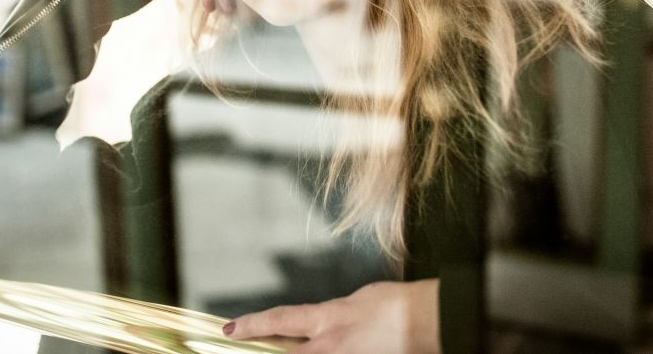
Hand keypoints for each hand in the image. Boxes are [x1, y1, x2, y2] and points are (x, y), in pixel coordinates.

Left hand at [222, 279, 439, 353]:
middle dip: (261, 353)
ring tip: (309, 345)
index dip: (251, 325)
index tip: (228, 329)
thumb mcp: (356, 302)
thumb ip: (334, 316)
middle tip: (239, 344)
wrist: (424, 321)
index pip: (278, 321)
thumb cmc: (396, 305)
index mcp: (326, 319)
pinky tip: (335, 352)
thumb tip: (324, 323)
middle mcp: (327, 346)